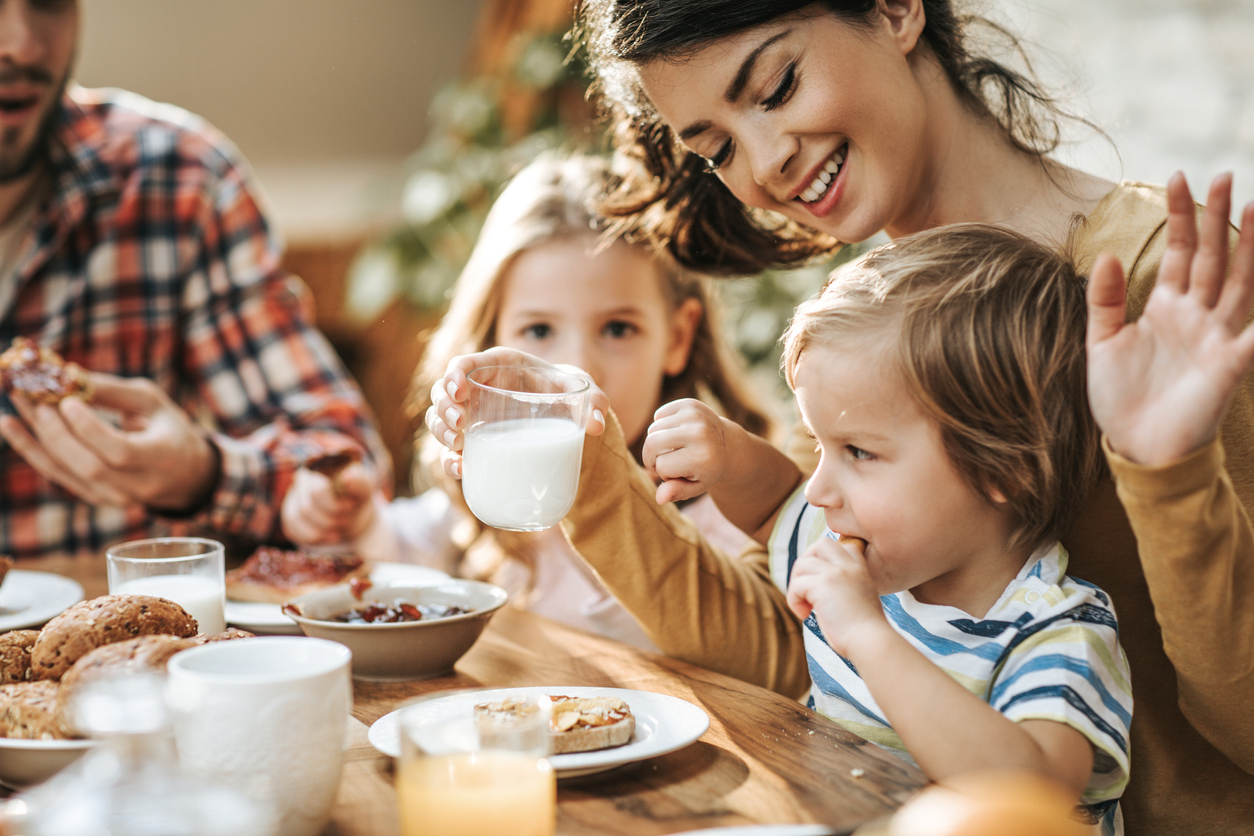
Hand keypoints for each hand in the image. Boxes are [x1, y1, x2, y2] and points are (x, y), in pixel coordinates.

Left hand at [0, 373, 219, 510]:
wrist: (183, 474)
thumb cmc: (167, 428)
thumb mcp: (152, 402)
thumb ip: (112, 391)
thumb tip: (68, 375)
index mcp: (162, 458)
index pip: (121, 451)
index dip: (90, 429)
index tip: (68, 400)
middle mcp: (138, 486)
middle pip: (88, 465)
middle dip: (56, 430)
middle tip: (35, 398)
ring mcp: (115, 498)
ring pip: (67, 471)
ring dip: (35, 435)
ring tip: (16, 402)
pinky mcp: (94, 498)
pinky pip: (58, 475)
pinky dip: (31, 449)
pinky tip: (11, 425)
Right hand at [281, 462, 378, 544]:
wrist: (352, 512)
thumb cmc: (356, 496)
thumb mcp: (363, 488)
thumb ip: (359, 482)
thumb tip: (348, 476)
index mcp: (317, 468)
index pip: (316, 491)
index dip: (335, 504)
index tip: (352, 507)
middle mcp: (299, 482)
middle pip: (306, 508)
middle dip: (331, 519)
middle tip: (347, 519)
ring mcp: (291, 500)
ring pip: (296, 520)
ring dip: (323, 529)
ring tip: (341, 527)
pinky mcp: (290, 519)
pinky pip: (294, 531)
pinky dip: (315, 538)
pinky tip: (332, 536)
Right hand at [424, 347, 609, 479]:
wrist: (566, 415)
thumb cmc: (567, 392)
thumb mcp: (581, 390)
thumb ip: (594, 400)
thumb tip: (597, 424)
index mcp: (498, 366)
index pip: (465, 363)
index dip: (454, 374)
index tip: (458, 391)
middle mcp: (480, 389)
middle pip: (443, 392)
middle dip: (443, 407)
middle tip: (460, 425)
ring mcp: (473, 417)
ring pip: (440, 419)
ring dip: (441, 431)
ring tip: (459, 444)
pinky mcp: (475, 441)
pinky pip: (450, 449)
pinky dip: (449, 459)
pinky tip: (460, 469)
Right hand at [642, 398, 731, 503]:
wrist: (729, 446)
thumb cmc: (708, 470)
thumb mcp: (696, 487)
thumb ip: (676, 493)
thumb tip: (659, 499)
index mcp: (702, 458)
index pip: (661, 466)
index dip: (665, 473)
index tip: (679, 473)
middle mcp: (699, 433)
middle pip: (651, 444)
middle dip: (651, 456)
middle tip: (663, 462)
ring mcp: (695, 415)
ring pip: (652, 430)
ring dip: (657, 442)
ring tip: (674, 448)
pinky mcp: (690, 404)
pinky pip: (658, 415)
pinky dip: (662, 426)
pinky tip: (677, 433)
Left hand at [785, 537, 886, 656]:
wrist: (871, 642)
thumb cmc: (865, 632)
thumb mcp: (860, 599)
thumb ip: (844, 587)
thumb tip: (818, 590)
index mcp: (860, 569)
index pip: (844, 546)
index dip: (828, 560)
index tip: (825, 584)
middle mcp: (849, 566)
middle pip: (820, 544)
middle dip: (807, 563)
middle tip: (808, 590)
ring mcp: (836, 573)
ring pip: (802, 563)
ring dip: (797, 585)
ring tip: (806, 605)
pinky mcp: (822, 584)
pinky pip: (796, 585)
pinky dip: (794, 600)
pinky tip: (804, 614)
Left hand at [1087, 172, 1253, 465]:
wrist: (1136, 448)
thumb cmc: (1120, 399)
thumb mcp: (1102, 345)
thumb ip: (1104, 301)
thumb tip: (1105, 255)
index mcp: (1165, 308)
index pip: (1177, 252)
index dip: (1179, 217)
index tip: (1176, 178)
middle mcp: (1196, 316)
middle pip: (1211, 257)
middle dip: (1215, 217)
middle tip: (1223, 174)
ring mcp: (1217, 338)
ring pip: (1239, 282)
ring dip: (1249, 247)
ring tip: (1253, 207)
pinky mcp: (1229, 366)